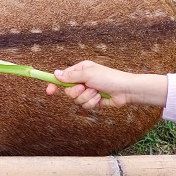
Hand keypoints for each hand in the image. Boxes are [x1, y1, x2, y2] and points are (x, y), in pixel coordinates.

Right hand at [45, 60, 167, 109]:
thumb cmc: (109, 78)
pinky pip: (85, 105)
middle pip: (68, 91)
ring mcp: (88, 91)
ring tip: (97, 92)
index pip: (62, 77)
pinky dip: (93, 102)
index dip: (54, 84)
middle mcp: (83, 80)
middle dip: (76, 92)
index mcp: (80, 70)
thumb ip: (70, 76)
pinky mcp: (93, 101)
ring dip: (87, 97)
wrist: (126, 90)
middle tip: (84, 88)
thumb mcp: (88, 74)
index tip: (49, 91)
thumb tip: (55, 74)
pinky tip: (101, 98)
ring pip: (77, 100)